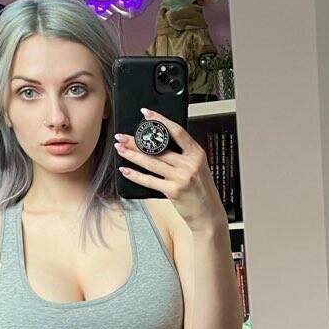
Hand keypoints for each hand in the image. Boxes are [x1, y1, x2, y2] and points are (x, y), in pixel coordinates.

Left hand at [113, 108, 224, 232]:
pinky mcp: (173, 191)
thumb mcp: (199, 168)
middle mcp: (189, 164)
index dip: (161, 121)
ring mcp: (181, 178)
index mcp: (197, 154)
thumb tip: (162, 143)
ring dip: (132, 155)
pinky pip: (149, 181)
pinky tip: (125, 170)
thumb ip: (184, 155)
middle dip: (137, 141)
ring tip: (120, 148)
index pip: (177, 131)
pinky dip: (135, 175)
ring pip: (151, 162)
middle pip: (159, 148)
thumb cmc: (203, 191)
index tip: (147, 114)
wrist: (208, 214)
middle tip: (122, 136)